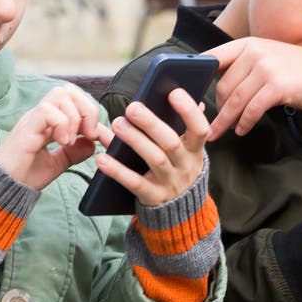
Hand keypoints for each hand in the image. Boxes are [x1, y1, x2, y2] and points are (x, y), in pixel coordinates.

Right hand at [0, 84, 107, 190]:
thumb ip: (75, 152)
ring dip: (74, 117)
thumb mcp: (58, 163)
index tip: (95, 136)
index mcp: (48, 121)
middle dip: (86, 109)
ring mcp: (32, 119)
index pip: (72, 99)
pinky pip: (47, 110)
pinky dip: (61, 123)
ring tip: (71, 140)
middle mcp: (40, 116)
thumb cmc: (26, 174)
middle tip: (88, 134)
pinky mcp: (26, 129)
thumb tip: (92, 142)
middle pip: (68, 90)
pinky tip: (62, 142)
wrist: (5, 187)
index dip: (90, 112)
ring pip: (59, 95)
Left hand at [98, 87, 209, 206]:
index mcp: (194, 149)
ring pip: (155, 159)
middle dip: (152, 123)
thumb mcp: (184, 148)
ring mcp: (171, 182)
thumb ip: (178, 122)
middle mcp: (186, 165)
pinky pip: (135, 183)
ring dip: (135, 140)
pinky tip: (102, 158)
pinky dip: (117, 171)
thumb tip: (172, 90)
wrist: (181, 211)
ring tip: (117, 124)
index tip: (173, 92)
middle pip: (171, 142)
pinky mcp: (153, 197)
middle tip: (132, 107)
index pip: (199, 128)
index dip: (189, 110)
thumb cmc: (177, 167)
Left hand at [205, 37, 301, 138]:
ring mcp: (267, 68)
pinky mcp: (277, 86)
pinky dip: (244, 122)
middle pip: (224, 85)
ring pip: (235, 99)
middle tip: (210, 123)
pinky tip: (242, 130)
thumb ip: (244, 65)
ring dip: (226, 120)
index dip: (197, 74)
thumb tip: (215, 82)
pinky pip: (252, 109)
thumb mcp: (269, 58)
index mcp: (249, 44)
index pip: (214, 57)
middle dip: (217, 108)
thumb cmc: (297, 71)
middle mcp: (256, 52)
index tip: (184, 91)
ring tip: (219, 133)